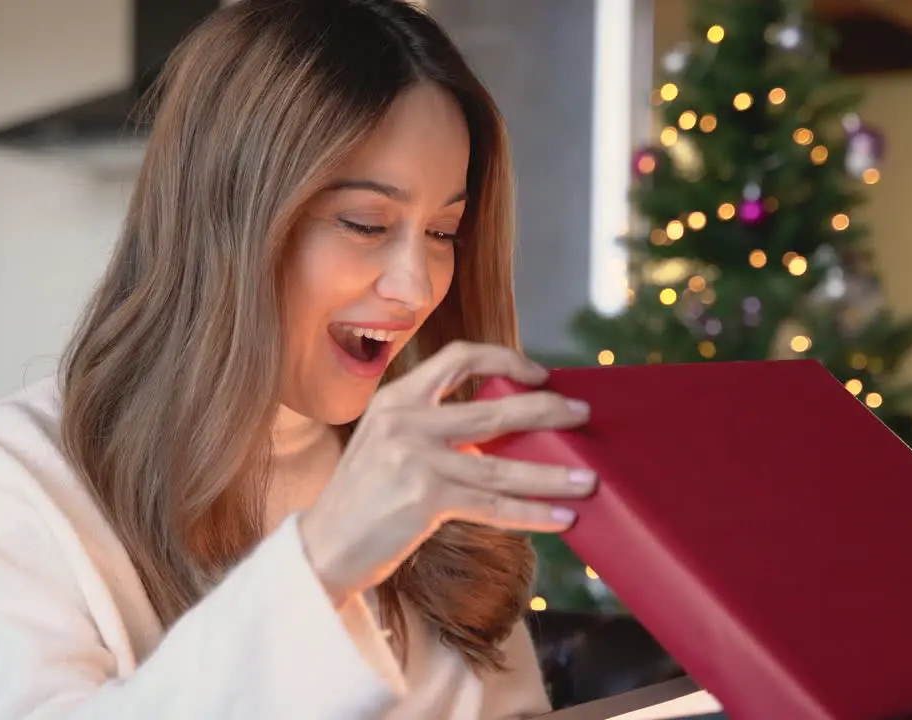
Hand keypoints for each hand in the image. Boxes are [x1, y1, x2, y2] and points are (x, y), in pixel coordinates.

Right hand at [298, 340, 594, 607]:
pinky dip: (532, 513)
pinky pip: (492, 504)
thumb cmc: (364, 499)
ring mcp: (415, 457)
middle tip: (582, 414)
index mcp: (396, 397)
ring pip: (502, 464)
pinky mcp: (425, 497)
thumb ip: (433, 428)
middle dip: (548, 411)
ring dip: (551, 474)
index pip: (458, 356)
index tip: (539, 375)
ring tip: (587, 479)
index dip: (505, 359)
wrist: (324, 546)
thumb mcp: (388, 444)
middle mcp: (405, 419)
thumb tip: (505, 428)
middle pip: (495, 408)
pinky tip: (561, 517)